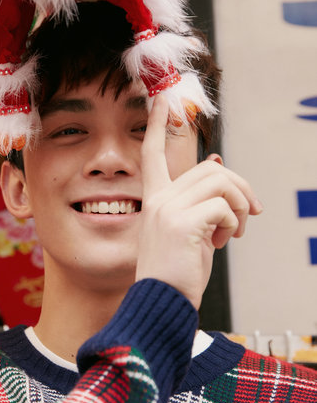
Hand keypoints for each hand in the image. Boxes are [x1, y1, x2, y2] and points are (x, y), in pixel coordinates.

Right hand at [135, 94, 262, 308]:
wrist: (162, 301)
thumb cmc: (176, 271)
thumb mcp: (188, 231)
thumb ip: (198, 200)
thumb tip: (216, 163)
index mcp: (154, 199)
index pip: (151, 153)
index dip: (155, 125)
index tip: (161, 100)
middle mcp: (157, 199)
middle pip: (210, 168)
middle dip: (240, 187)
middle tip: (250, 213)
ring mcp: (167, 209)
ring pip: (220, 182)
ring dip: (240, 206)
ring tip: (234, 231)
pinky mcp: (182, 223)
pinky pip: (224, 207)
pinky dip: (233, 224)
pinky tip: (223, 242)